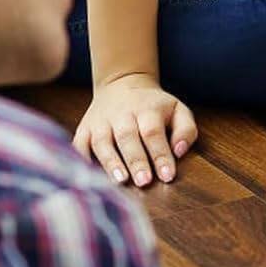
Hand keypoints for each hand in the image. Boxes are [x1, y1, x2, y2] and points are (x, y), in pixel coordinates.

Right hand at [73, 72, 197, 187]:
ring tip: (120, 181)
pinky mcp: (84, 129)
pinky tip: (88, 176)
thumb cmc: (155, 106)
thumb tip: (180, 151)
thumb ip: (186, 130)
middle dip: (136, 161)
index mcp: (148, 110)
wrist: (122, 84)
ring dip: (111, 162)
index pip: (154, 133)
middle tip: (144, 182)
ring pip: (103, 142)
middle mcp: (122, 114)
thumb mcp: (179, 110)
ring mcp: (100, 122)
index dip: (160, 155)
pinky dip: (82, 159)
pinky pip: (79, 145)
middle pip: (128, 138)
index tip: (167, 176)